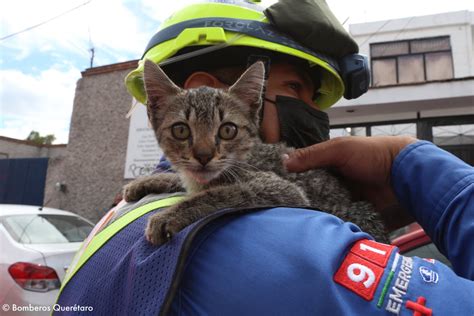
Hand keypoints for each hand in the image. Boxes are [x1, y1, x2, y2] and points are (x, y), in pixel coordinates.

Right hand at [284, 136, 416, 229]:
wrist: (406, 175)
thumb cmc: (372, 154)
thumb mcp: (339, 149)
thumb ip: (312, 155)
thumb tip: (283, 162)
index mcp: (328, 166)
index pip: (303, 174)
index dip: (289, 181)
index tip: (272, 189)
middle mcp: (332, 184)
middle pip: (309, 195)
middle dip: (298, 201)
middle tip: (279, 211)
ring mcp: (342, 201)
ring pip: (320, 210)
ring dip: (311, 215)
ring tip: (291, 224)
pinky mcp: (353, 217)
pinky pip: (336, 223)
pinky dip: (327, 226)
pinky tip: (313, 231)